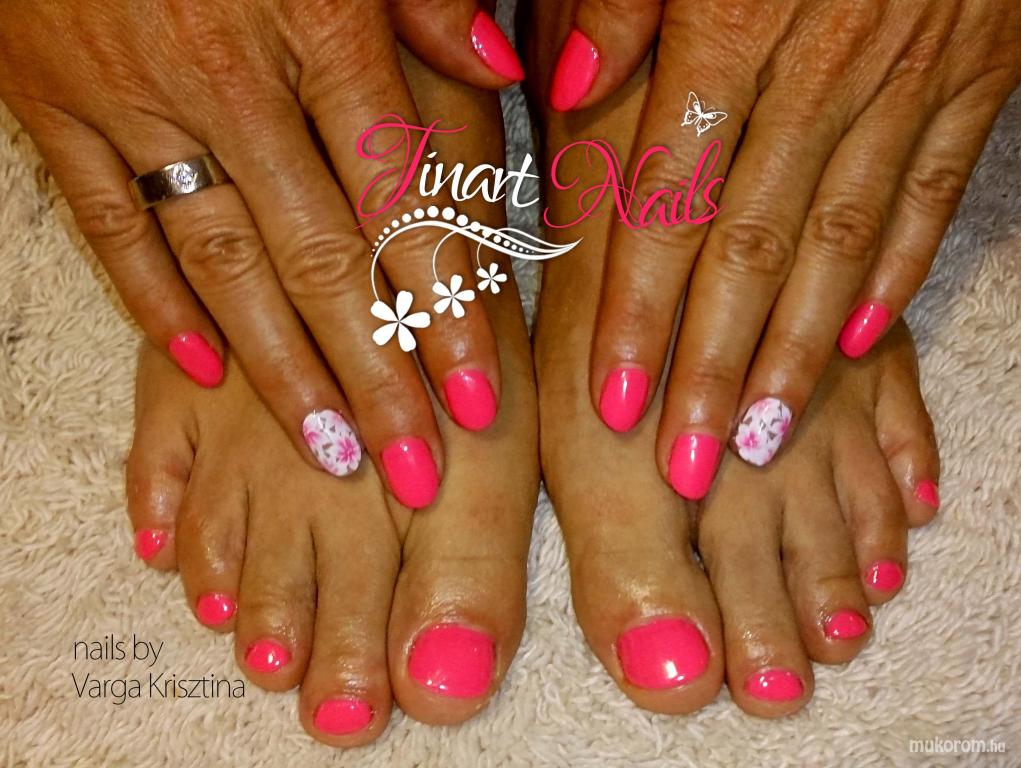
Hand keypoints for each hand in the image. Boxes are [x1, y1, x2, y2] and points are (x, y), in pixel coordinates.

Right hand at [0, 0, 524, 506]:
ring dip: (280, 366)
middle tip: (419, 463)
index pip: (400, 193)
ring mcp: (125, 95)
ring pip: (219, 260)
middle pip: (319, 254)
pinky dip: (152, 304)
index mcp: (314, 16)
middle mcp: (223, 71)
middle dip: (377, 370)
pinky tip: (203, 373)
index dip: (446, 301)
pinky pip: (104, 226)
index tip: (482, 394)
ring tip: (334, 450)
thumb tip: (492, 61)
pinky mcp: (45, 105)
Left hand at [546, 0, 1020, 493]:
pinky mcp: (977, 76)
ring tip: (757, 440)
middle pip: (752, 246)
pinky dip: (889, 276)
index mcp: (732, 18)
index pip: (669, 199)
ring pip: (839, 242)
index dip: (639, 311)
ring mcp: (911, 74)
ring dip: (794, 352)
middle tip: (683, 463)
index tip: (615, 402)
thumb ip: (616, 0)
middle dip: (713, 367)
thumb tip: (563, 86)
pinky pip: (927, 195)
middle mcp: (824, 63)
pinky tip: (853, 345)